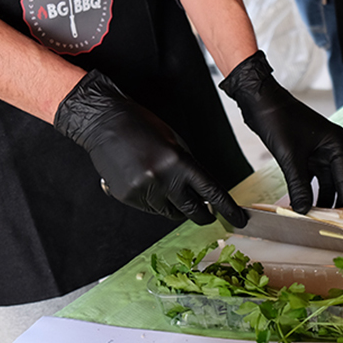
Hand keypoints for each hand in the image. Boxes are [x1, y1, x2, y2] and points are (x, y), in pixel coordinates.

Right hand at [54, 70, 245, 226]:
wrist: (104, 122)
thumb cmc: (142, 127)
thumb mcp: (175, 143)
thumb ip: (189, 168)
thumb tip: (202, 192)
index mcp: (180, 162)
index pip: (212, 193)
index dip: (228, 210)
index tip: (238, 220)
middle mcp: (163, 179)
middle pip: (192, 211)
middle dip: (203, 216)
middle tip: (207, 215)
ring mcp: (144, 190)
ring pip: (169, 213)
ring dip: (174, 207)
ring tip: (165, 187)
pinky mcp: (128, 196)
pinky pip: (149, 209)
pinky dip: (152, 202)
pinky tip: (144, 182)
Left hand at [220, 51, 342, 212]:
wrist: (259, 99)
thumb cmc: (278, 120)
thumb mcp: (290, 157)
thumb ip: (299, 186)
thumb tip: (303, 211)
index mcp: (337, 143)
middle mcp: (331, 148)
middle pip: (337, 182)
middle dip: (331, 202)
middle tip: (327, 224)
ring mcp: (318, 151)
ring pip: (323, 181)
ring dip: (317, 198)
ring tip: (313, 218)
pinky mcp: (304, 153)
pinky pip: (309, 177)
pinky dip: (306, 190)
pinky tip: (301, 205)